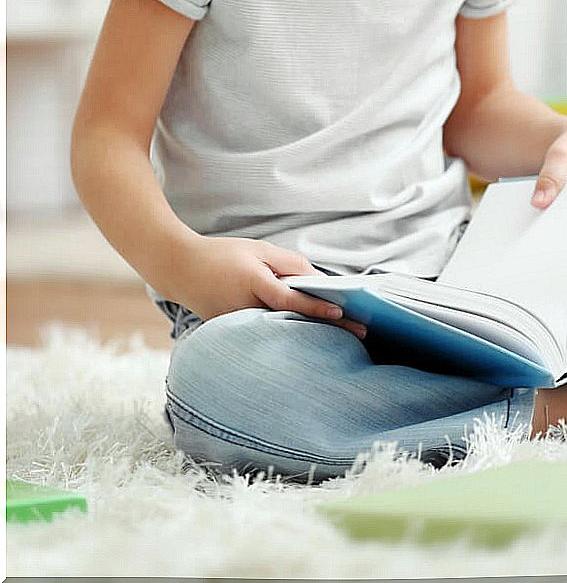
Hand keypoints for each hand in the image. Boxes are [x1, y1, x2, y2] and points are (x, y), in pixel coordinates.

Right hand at [168, 235, 366, 337]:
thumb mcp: (259, 250)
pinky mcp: (234, 333)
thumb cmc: (224, 255)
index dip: (314, 306)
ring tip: (349, 339)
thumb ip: (291, 264)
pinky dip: (292, 335)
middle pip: (292, 320)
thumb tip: (320, 281)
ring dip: (313, 334)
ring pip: (282, 330)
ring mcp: (238, 324)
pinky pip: (269, 334)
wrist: (179, 269)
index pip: (287, 299)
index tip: (340, 312)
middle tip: (362, 333)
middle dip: (327, 327)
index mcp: (251, 281)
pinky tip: (317, 339)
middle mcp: (244, 307)